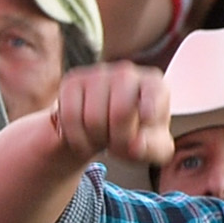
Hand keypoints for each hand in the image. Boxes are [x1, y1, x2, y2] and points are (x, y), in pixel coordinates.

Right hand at [52, 61, 172, 164]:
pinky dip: (76, 138)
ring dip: (96, 140)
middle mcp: (127, 74)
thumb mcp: (152, 149)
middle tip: (119, 146)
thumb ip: (153, 149)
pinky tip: (84, 138)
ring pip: (93, 119)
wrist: (105, 128)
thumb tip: (135, 145)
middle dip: (119, 140)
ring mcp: (98, 75)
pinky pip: (70, 117)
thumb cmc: (136, 136)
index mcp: (153, 86)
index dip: (151, 105)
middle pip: (120, 113)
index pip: (154, 91)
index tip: (147, 118)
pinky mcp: (72, 82)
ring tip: (103, 138)